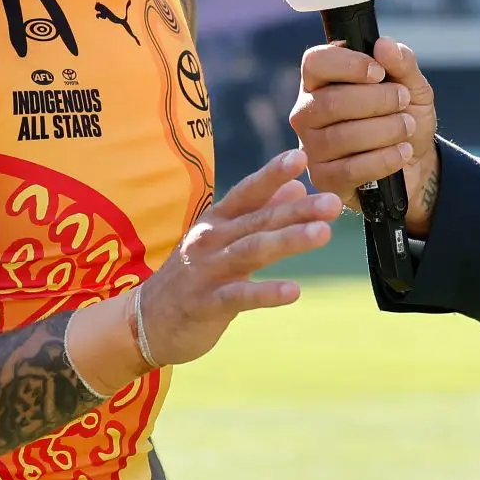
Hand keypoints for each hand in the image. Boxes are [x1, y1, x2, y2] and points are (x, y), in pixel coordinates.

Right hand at [130, 150, 342, 367]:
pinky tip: (294, 291)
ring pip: (252, 251)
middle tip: (332, 202)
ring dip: (288, 240)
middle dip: (297, 210)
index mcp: (216, 220)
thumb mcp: (222, 238)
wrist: (146, 321)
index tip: (299, 157)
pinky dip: (267, 293)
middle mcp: (210, 239)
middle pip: (258, 220)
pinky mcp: (206, 304)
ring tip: (322, 234)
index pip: (247, 192)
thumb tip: (297, 186)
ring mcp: (207, 271)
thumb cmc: (193, 275)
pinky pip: (239, 297)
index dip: (272, 174)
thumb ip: (258, 212)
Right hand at [290, 37, 440, 235]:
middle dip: (377, 100)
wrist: (415, 163)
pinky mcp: (323, 178)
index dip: (348, 65)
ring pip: (342, 136)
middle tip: (403, 101)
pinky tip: (403, 152)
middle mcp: (307, 112)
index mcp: (321, 81)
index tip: (379, 72)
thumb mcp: (412, 86)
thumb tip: (384, 44)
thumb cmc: (403, 117)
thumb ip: (401, 63)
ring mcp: (311, 147)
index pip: (315, 62)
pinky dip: (384, 159)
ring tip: (407, 126)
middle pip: (331, 102)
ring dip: (385, 129)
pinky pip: (351, 169)